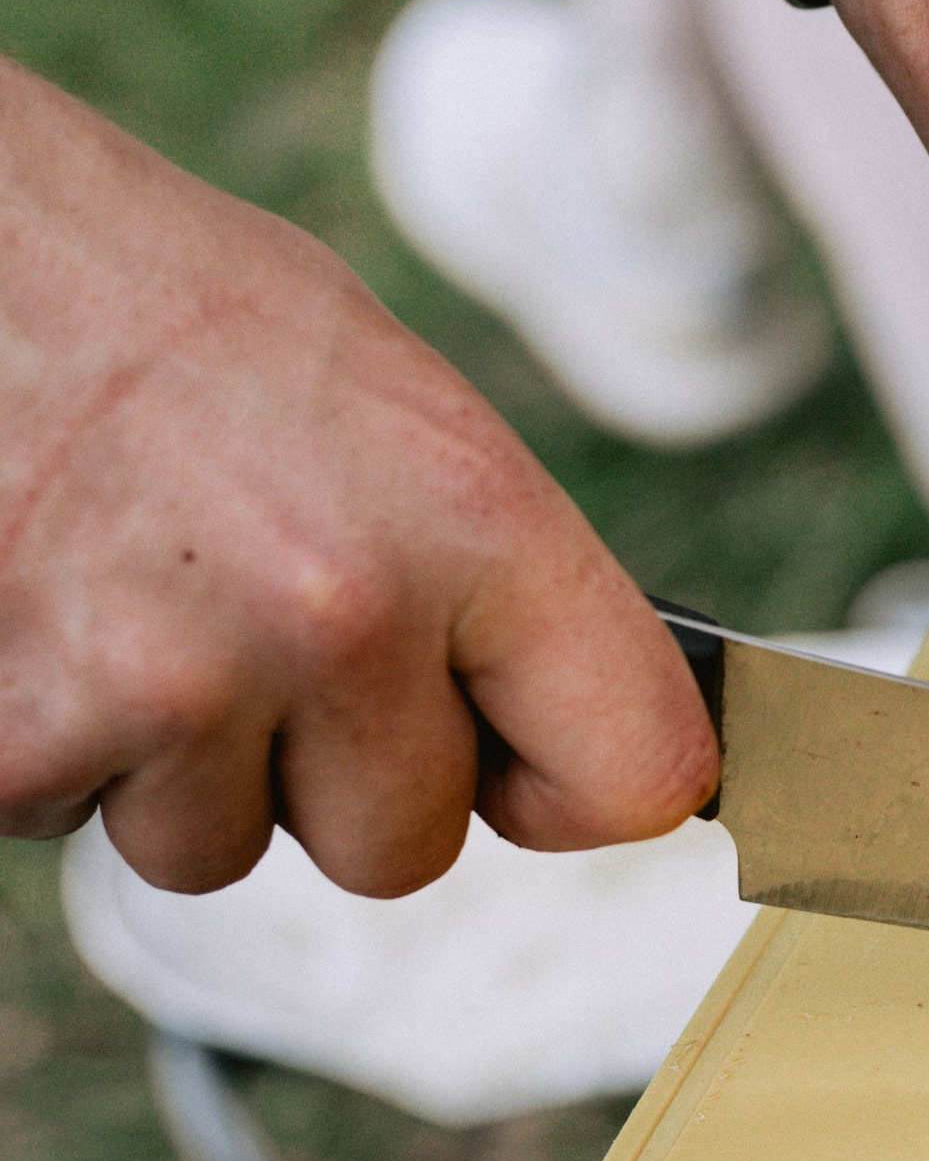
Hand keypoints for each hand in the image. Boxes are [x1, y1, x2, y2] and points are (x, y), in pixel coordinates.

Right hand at [0, 58, 717, 892]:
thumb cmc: (168, 309)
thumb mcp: (384, 400)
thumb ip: (479, 572)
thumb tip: (555, 717)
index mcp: (472, 516)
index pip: (636, 768)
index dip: (569, 790)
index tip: (519, 775)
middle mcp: (342, 615)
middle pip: (403, 850)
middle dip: (329, 779)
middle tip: (249, 636)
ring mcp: (176, 687)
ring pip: (219, 850)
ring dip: (174, 766)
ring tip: (128, 599)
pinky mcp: (25, 738)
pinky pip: (71, 820)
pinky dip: (49, 746)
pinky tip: (38, 613)